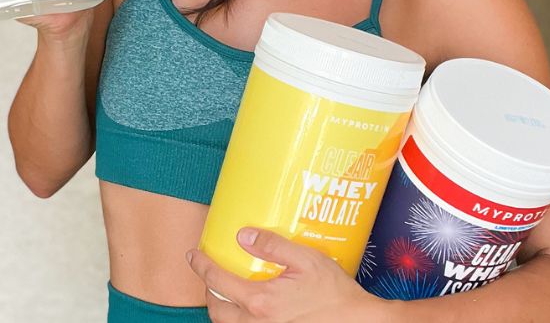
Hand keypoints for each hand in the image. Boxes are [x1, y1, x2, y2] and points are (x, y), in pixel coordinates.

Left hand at [187, 228, 388, 322]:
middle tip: (210, 273)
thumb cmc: (335, 293)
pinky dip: (236, 319)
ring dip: (221, 308)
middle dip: (208, 290)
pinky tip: (246, 308)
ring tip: (226, 291)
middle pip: (216, 309)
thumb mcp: (307, 259)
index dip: (201, 266)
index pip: (218, 281)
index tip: (193, 255)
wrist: (355, 322)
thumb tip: (244, 235)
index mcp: (260, 301)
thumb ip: (274, 246)